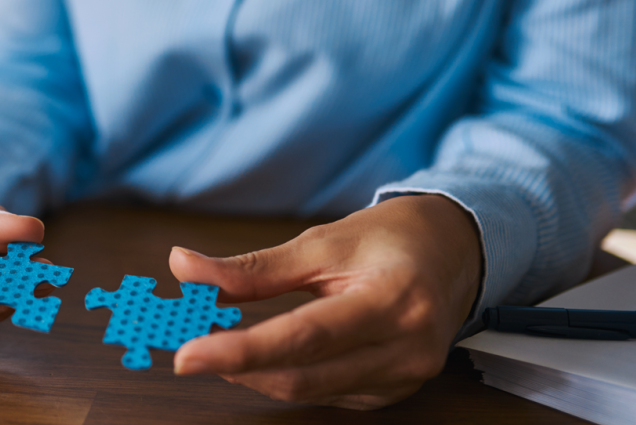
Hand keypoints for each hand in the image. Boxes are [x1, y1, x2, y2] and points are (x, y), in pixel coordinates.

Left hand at [169, 195, 481, 409]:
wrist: (451, 252)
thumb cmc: (389, 240)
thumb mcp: (321, 241)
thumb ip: (253, 267)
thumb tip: (184, 268)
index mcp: (393, 298)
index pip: (305, 337)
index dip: (241, 350)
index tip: (188, 353)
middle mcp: (407, 347)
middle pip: (305, 376)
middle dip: (240, 367)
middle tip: (191, 351)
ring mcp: (405, 377)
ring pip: (311, 392)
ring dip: (258, 373)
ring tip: (221, 346)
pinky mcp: (394, 391)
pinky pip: (327, 395)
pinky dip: (288, 377)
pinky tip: (267, 356)